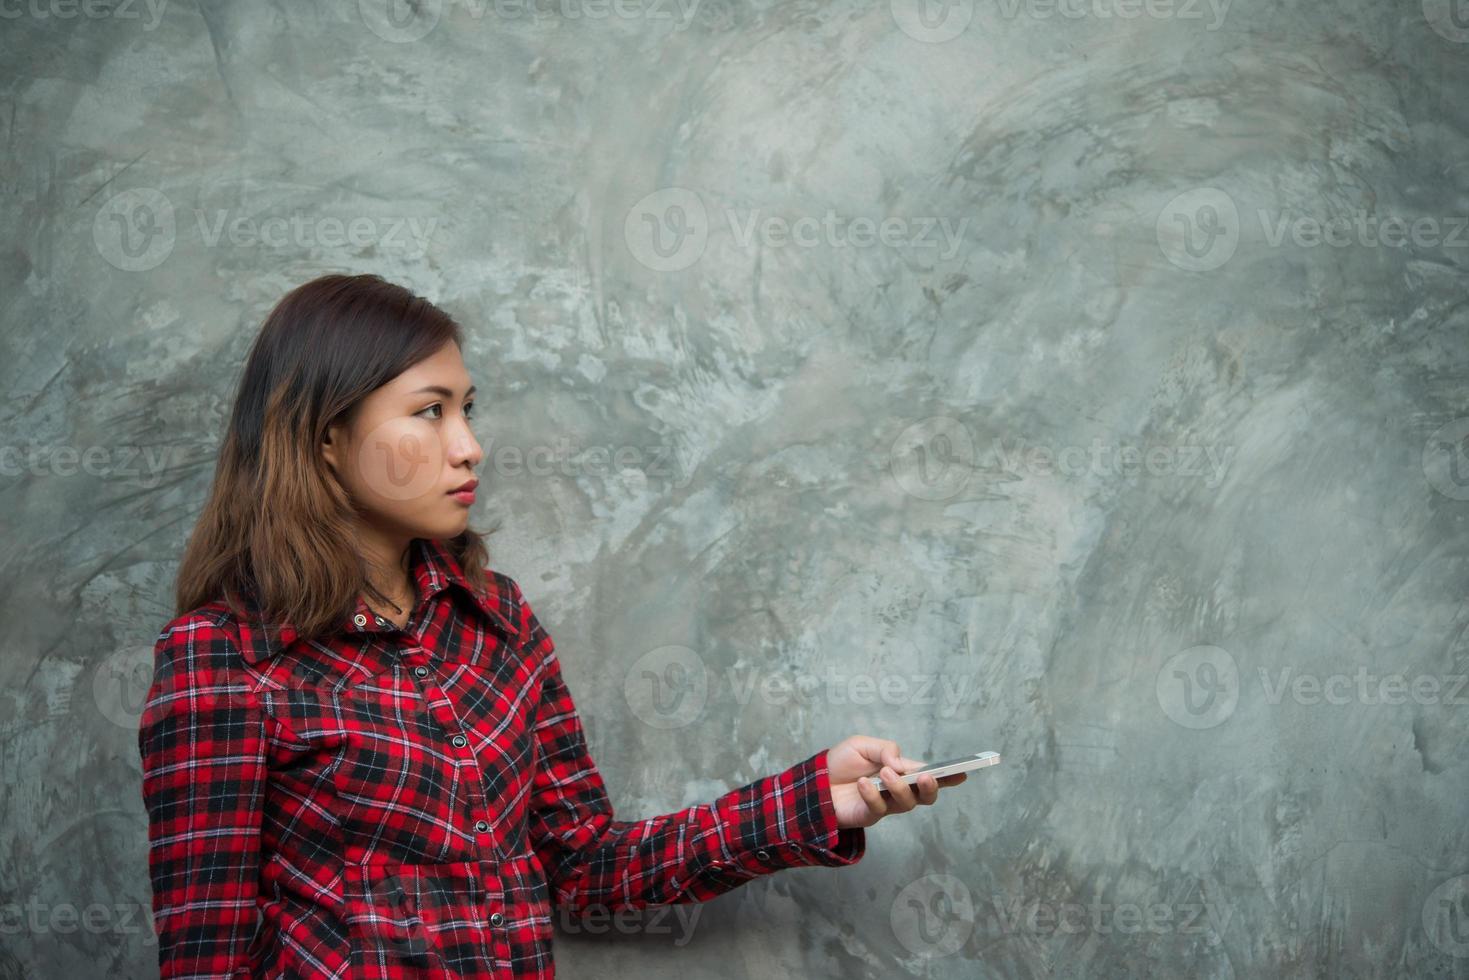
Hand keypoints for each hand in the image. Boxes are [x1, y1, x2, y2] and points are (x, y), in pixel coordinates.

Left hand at [824, 735, 967, 829]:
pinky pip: (878, 809)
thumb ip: (884, 749)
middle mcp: (898, 790)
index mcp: (900, 771)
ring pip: (906, 803)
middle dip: (930, 787)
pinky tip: (864, 783)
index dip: (948, 775)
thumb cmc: (841, 763)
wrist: (815, 781)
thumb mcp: (862, 745)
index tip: (963, 772)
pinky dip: (872, 795)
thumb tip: (900, 763)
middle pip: (925, 796)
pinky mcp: (870, 816)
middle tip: (925, 776)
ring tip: (885, 773)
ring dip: (899, 787)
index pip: (927, 774)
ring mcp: (886, 805)